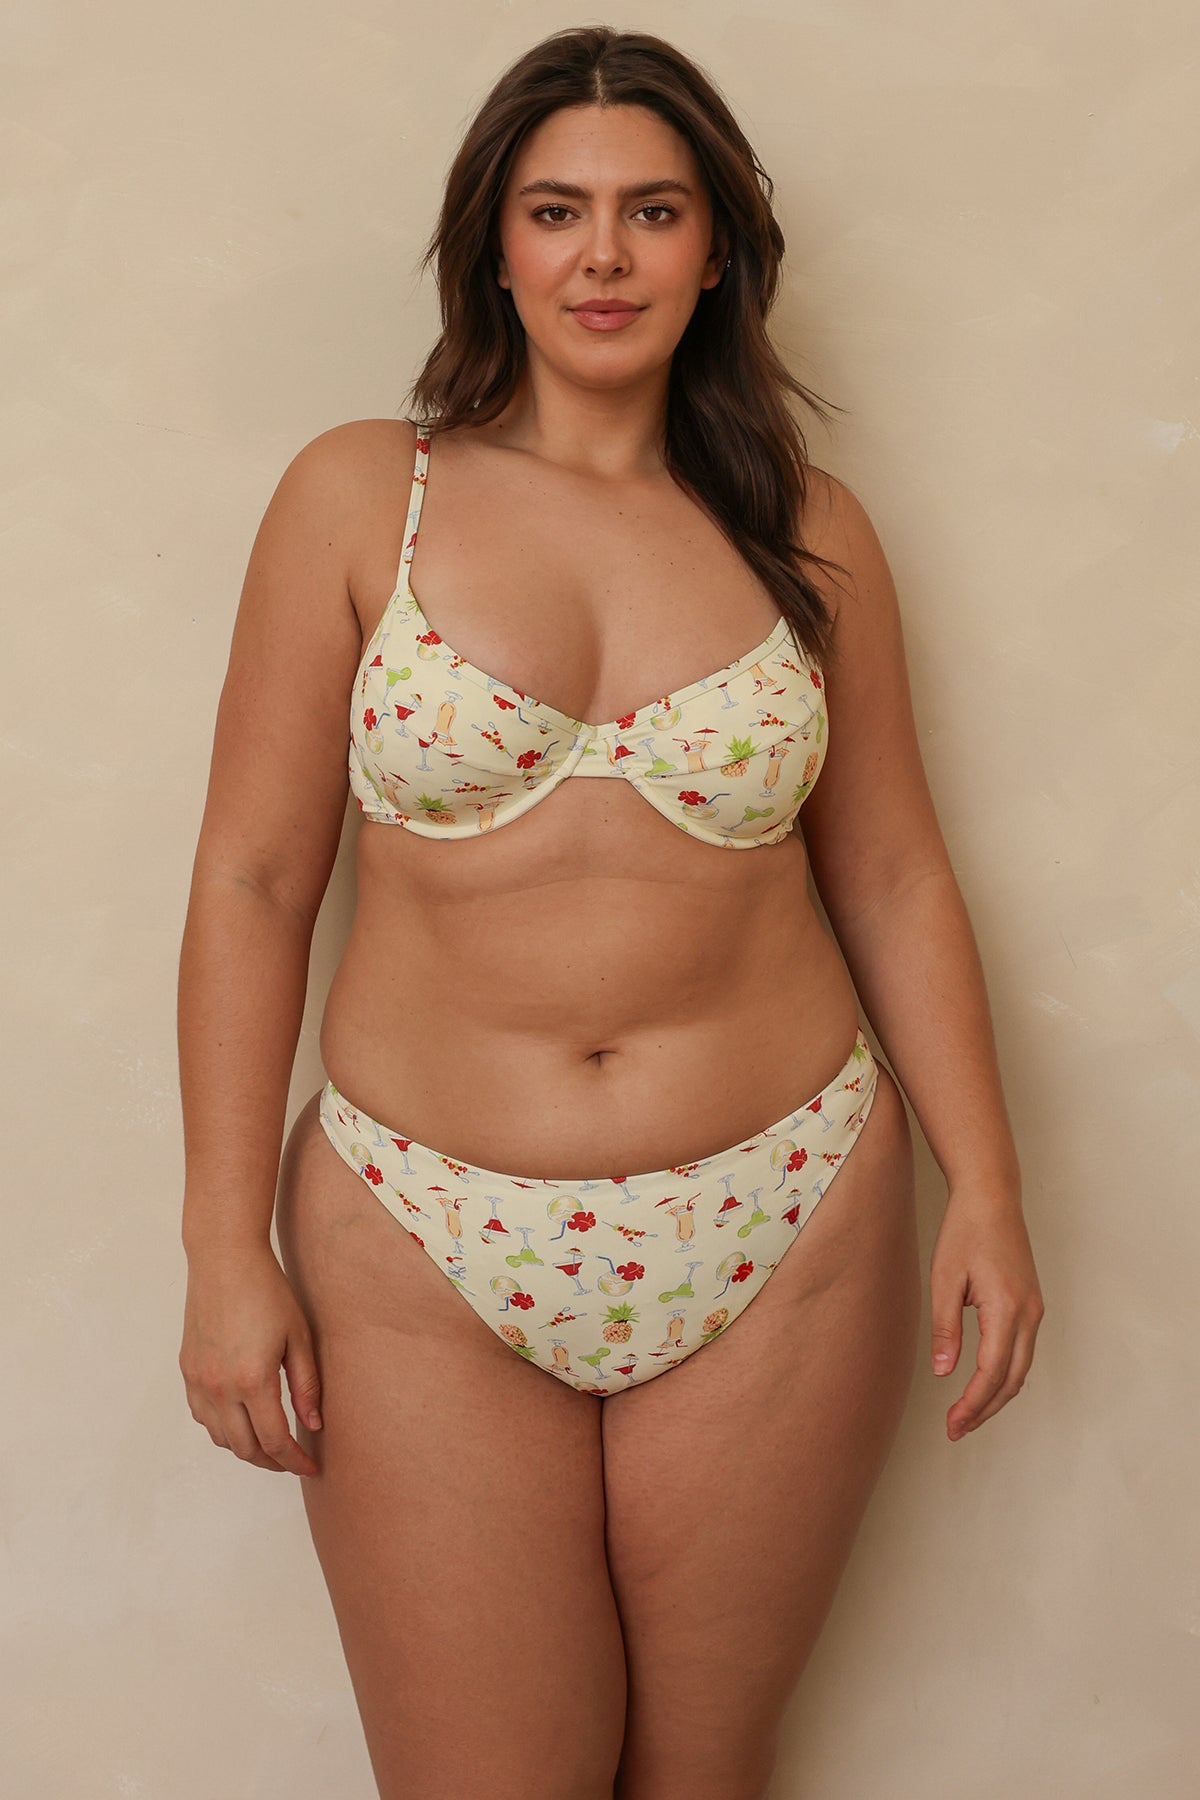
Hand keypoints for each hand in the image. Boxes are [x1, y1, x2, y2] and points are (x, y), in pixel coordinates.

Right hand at [179, 1242, 322, 1475]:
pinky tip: (240, 1419)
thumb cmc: (267, 1291)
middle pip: (244, 1447)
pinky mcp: (187, 1369)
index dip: (294, 1461)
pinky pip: (201, 1415)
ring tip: (269, 1441)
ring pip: (220, 1437)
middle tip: (292, 1459)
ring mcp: (199, 1380)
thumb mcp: (299, 1336)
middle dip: (271, 1461)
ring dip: (245, 1447)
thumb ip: (306, 1385)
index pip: (274, 1440)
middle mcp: (220, 1387)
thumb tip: (313, 1425)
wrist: (224, 1259)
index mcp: (252, 1380)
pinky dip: (221, 1427)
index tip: (310, 1466)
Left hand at [929, 1190, 1043, 1440]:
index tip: (953, 1424)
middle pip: (1013, 1379)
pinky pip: (1023, 1351)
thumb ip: (945, 1327)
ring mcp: (1035, 1309)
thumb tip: (944, 1372)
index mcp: (1007, 1307)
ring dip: (997, 1395)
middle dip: (985, 1409)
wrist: (992, 1197)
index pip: (992, 1372)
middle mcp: (1029, 1313)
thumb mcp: (945, 1279)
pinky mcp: (1032, 1304)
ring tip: (967, 1415)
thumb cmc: (965, 1231)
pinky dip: (1006, 1374)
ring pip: (1022, 1368)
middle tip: (957, 1430)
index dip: (973, 1404)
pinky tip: (985, 1383)